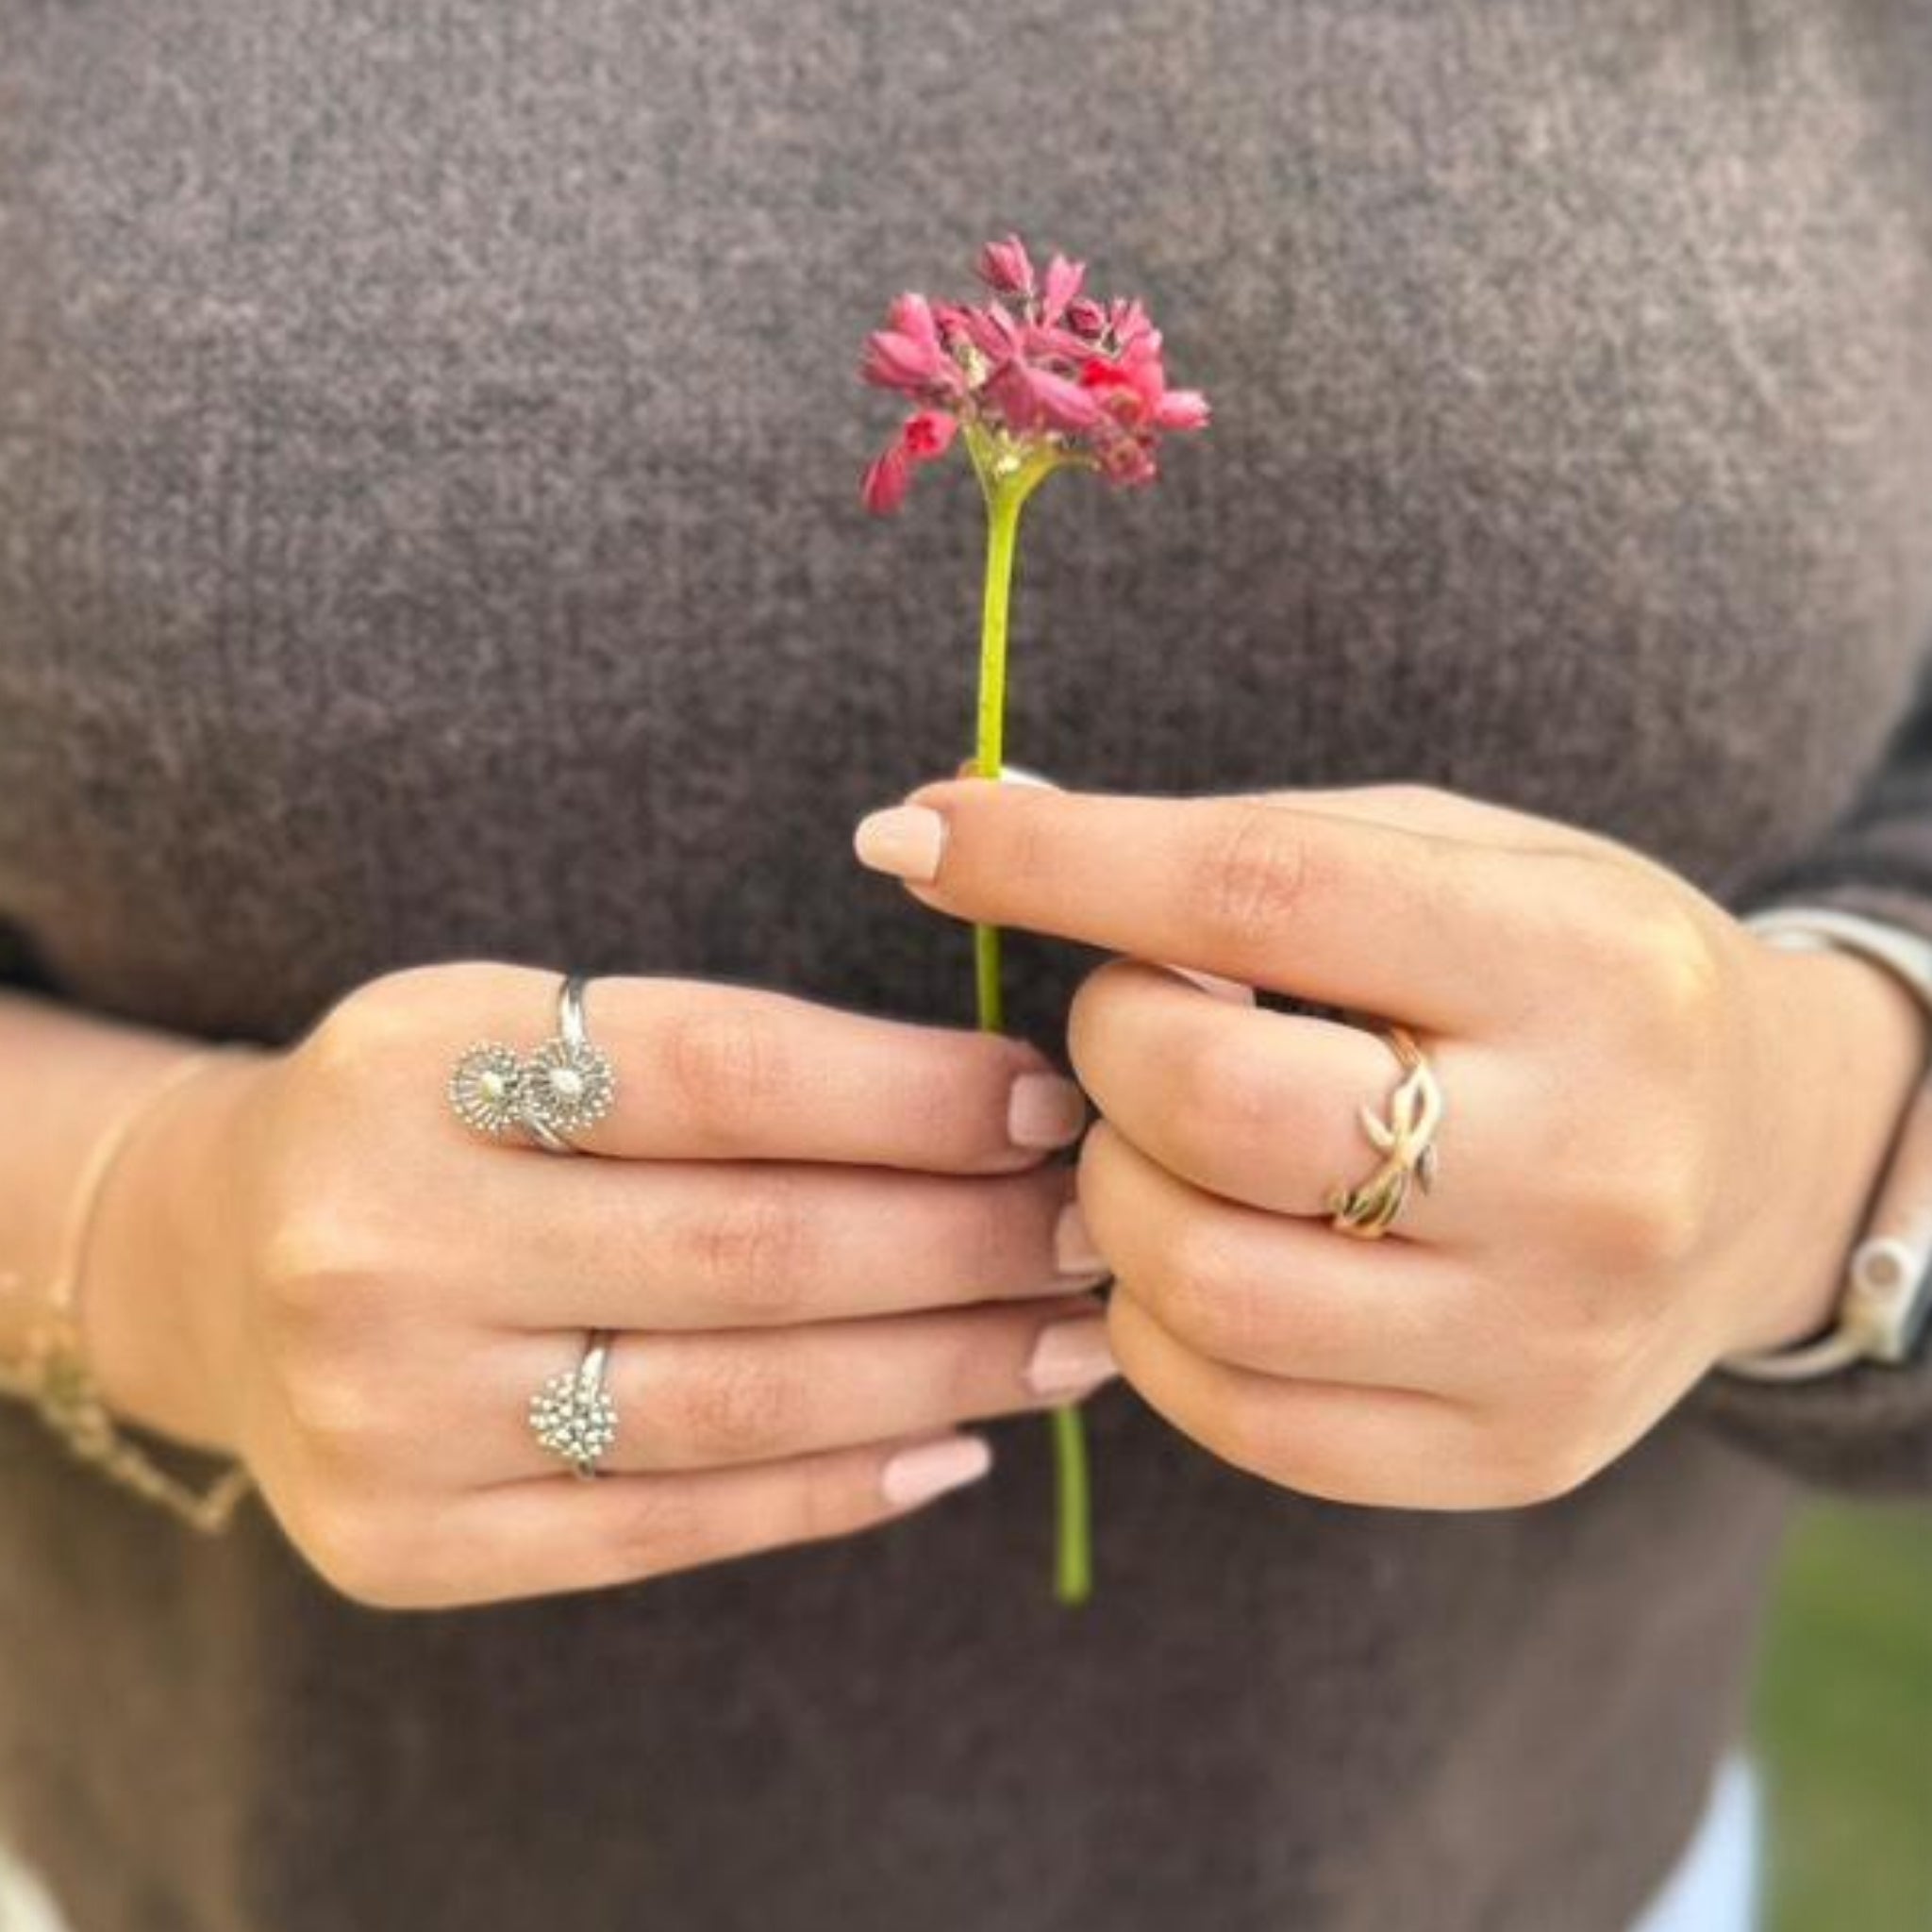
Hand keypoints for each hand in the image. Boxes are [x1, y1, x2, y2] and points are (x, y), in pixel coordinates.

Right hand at [79, 964, 1114, 1604]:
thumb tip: (992, 1109)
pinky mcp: (405, 1545)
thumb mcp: (526, 1023)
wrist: (219, 1261)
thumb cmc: (432, 1116)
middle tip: (1094, 1228)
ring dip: (941, 1373)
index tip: (1042, 1103)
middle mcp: (382, 1243)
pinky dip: (835, 1490)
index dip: (910, 1093)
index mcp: (421, 1061)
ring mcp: (385, 1415)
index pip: (724, 1074)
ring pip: (736, 1403)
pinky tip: (951, 1446)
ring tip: (1069, 1342)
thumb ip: (721, 1058)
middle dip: (965, 1241)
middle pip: (753, 1250)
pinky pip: (671, 1527)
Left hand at [854, 777, 1928, 1506]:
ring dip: (1113, 1194)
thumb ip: (1237, 846)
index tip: (917, 839)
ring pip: (1203, 1281)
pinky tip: (1191, 1251)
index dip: (1057, 865)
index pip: (1260, 894)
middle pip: (1216, 1110)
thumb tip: (967, 833)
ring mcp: (1549, 1330)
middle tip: (1130, 1029)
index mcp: (1581, 960)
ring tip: (1162, 1144)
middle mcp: (1589, 1159)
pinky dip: (1154, 1324)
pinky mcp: (1509, 1450)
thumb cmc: (1569, 978)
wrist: (1765, 1165)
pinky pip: (1237, 1412)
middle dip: (1104, 1052)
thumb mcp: (1455, 858)